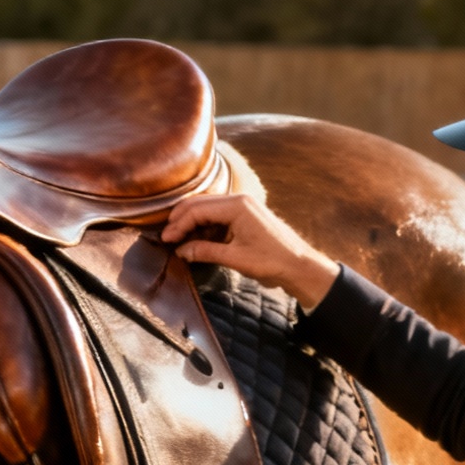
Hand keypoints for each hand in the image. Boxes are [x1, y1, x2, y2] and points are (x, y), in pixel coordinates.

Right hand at [162, 194, 340, 309]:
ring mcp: (243, 206)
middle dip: (180, 220)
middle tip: (166, 237)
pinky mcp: (245, 215)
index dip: (178, 225)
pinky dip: (205, 226)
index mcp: (237, 206)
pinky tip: (196, 239)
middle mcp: (239, 200)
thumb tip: (180, 251)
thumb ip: (205, 251)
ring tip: (178, 240)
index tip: (165, 240)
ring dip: (191, 222)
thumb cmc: (272, 261)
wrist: (299, 265)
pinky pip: (218, 215)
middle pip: (199, 203)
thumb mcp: (235, 258)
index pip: (197, 209)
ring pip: (207, 208)